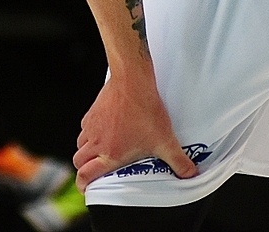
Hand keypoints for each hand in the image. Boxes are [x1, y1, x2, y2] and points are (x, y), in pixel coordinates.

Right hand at [72, 72, 196, 191]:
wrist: (132, 80)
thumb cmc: (144, 109)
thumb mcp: (165, 140)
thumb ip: (178, 161)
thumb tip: (190, 174)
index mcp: (110, 153)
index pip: (86, 174)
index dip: (83, 184)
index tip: (86, 189)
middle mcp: (97, 141)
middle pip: (78, 160)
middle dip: (83, 169)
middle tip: (92, 172)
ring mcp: (92, 125)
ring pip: (80, 143)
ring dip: (86, 151)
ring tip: (98, 152)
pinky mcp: (92, 111)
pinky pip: (84, 128)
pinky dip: (89, 134)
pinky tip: (102, 131)